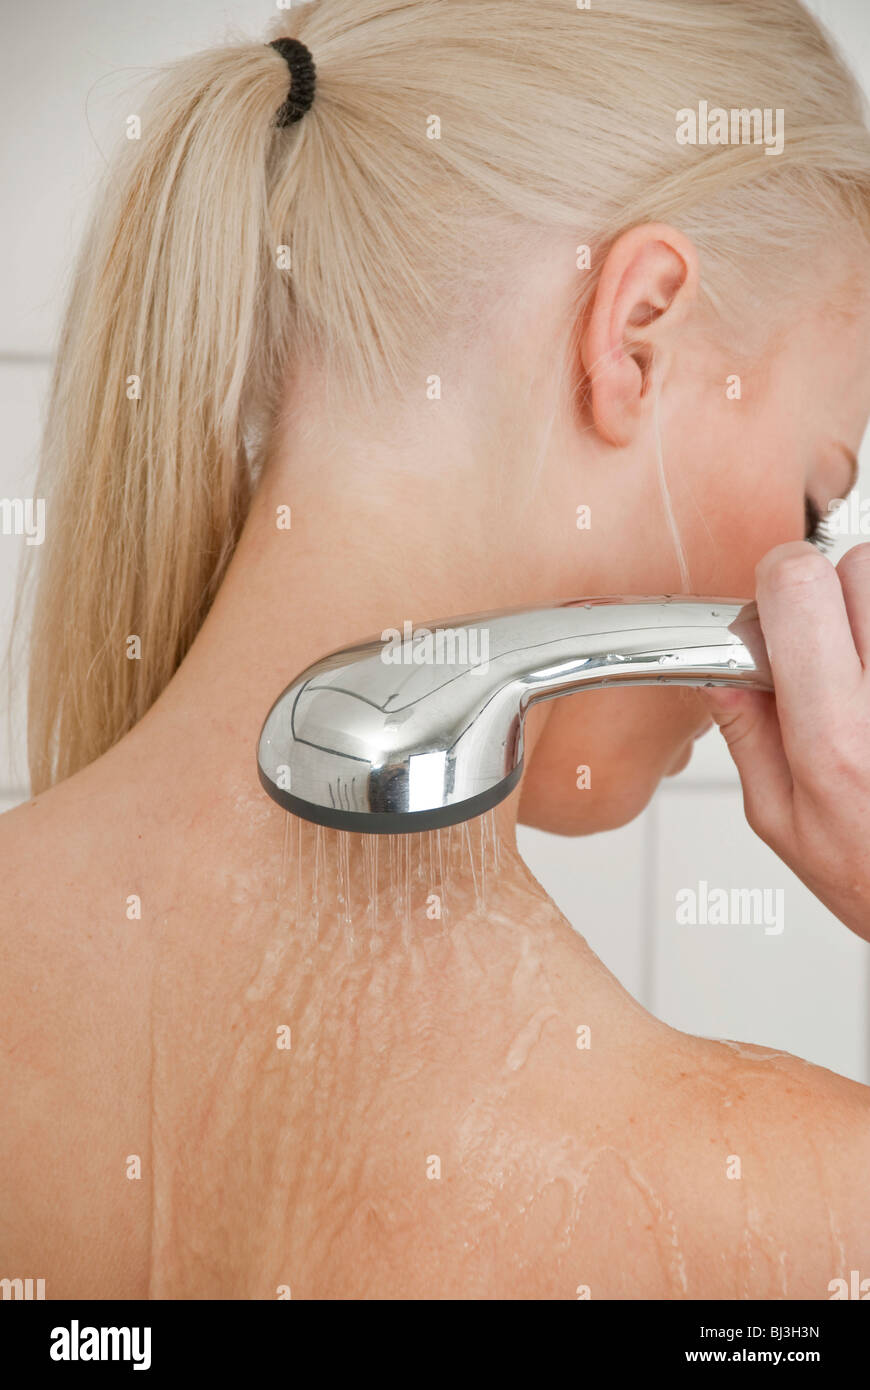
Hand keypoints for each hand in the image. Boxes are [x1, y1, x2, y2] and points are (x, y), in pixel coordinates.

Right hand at [700, 540, 869, 941]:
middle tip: (830, 648)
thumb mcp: (784, 822)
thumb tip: (722, 670)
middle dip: (833, 593)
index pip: (799, 586)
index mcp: (834, 737)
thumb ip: (748, 736)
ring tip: (866, 673)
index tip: (777, 615)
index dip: (778, 583)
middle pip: (859, 563)